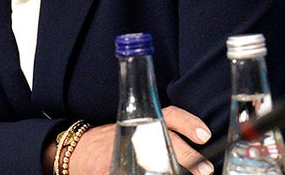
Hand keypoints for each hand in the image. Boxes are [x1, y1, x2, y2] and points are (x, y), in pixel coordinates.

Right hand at [62, 106, 212, 174]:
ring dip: (172, 171)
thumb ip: (162, 137)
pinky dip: (152, 174)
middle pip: (166, 140)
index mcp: (144, 121)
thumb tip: (197, 159)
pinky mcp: (114, 169)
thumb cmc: (114, 142)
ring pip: (157, 162)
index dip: (188, 123)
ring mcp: (126, 152)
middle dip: (188, 156)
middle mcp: (137, 133)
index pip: (170, 116)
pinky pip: (136, 172)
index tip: (204, 135)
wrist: (79, 151)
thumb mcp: (135, 130)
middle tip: (205, 170)